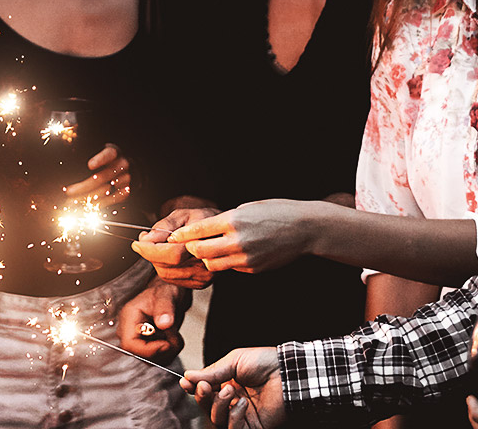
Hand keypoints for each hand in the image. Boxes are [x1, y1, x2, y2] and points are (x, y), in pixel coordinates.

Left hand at [64, 145, 131, 205]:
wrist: (131, 167)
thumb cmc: (109, 158)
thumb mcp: (102, 151)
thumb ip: (90, 154)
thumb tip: (69, 149)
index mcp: (113, 152)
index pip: (108, 155)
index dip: (100, 160)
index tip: (90, 165)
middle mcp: (122, 164)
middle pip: (102, 177)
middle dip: (83, 186)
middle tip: (69, 192)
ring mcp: (126, 178)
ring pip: (105, 189)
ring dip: (88, 197)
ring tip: (74, 201)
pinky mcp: (127, 190)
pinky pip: (113, 198)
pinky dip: (101, 203)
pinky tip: (89, 206)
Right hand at [116, 278, 189, 360]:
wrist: (169, 295)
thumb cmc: (165, 292)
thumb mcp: (166, 296)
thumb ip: (165, 309)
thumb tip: (164, 324)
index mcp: (129, 318)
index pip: (129, 345)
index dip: (148, 350)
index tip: (167, 344)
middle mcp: (130, 331)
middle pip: (140, 355)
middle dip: (162, 350)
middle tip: (175, 336)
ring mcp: (138, 340)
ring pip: (151, 360)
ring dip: (168, 352)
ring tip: (175, 334)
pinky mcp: (146, 346)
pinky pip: (157, 358)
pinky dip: (169, 352)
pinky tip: (172, 338)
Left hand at [132, 207, 217, 288]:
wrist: (223, 232)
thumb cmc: (203, 220)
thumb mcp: (184, 214)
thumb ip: (165, 226)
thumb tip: (147, 238)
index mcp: (202, 243)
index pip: (170, 253)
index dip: (150, 250)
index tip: (137, 243)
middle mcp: (205, 263)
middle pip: (166, 266)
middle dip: (150, 254)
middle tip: (145, 240)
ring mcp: (204, 276)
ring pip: (167, 274)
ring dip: (156, 262)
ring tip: (158, 246)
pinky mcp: (201, 283)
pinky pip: (173, 279)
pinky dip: (165, 268)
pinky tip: (168, 256)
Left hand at [171, 199, 320, 273]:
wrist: (305, 229)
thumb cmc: (277, 212)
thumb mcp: (247, 208)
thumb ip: (226, 220)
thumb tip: (205, 229)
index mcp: (234, 220)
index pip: (198, 230)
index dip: (181, 235)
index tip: (172, 237)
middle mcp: (238, 240)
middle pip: (200, 251)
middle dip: (191, 249)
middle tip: (188, 245)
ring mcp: (246, 258)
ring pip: (213, 264)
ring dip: (208, 258)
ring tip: (210, 249)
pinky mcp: (253, 269)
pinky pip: (231, 268)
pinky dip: (227, 262)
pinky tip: (233, 253)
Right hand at [182, 347, 286, 427]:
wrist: (288, 373)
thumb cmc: (265, 362)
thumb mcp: (234, 361)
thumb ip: (211, 372)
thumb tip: (188, 376)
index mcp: (228, 383)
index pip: (205, 391)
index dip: (194, 389)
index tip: (186, 383)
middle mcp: (233, 400)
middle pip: (207, 408)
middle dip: (203, 398)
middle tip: (206, 387)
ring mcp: (242, 415)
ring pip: (217, 420)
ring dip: (219, 405)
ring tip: (231, 391)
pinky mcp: (253, 427)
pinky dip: (234, 417)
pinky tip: (242, 403)